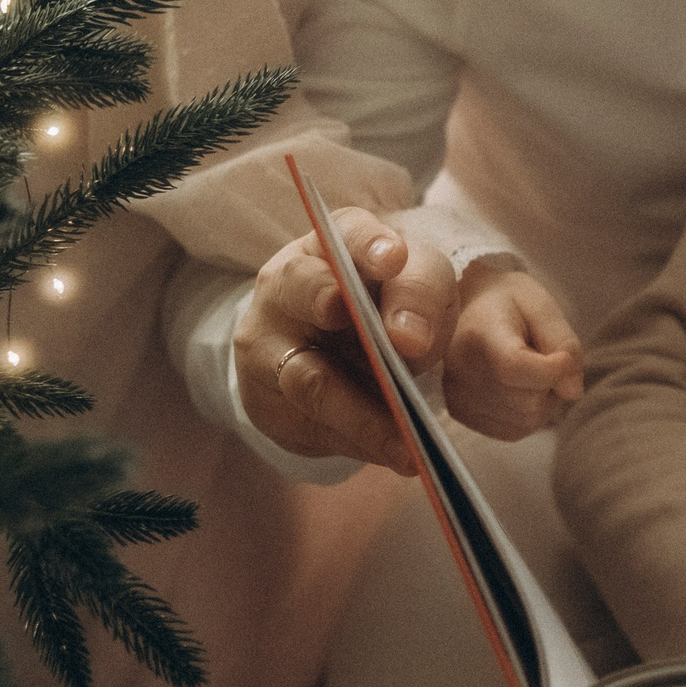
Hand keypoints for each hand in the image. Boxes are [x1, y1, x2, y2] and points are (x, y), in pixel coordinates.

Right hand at [235, 215, 456, 472]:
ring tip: (409, 447)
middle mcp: (288, 283)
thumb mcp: (417, 286)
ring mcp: (267, 340)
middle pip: (305, 292)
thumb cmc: (387, 303)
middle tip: (383, 341)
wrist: (333, 348)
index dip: (370, 245)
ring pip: (310, 380)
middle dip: (338, 316)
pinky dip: (356, 443)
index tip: (394, 259)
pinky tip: (392, 454)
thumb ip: (421, 297)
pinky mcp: (264, 398)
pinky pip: (310, 426)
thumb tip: (408, 340)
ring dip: (364, 417)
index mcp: (335, 243)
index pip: (349, 232)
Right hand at [444, 265, 584, 439]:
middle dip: (551, 383)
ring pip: (526, 420)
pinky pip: (514, 430)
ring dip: (542, 400)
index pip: (516, 368)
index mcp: (479, 334)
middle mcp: (460, 370)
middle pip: (529, 400)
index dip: (553, 368)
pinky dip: (527, 413)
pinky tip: (518, 386)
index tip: (563, 354)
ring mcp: (457, 396)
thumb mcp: (543, 307)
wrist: (469, 305)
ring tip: (529, 369)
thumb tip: (573, 393)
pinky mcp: (460, 414)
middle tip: (541, 355)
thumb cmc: (510, 302)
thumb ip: (564, 343)